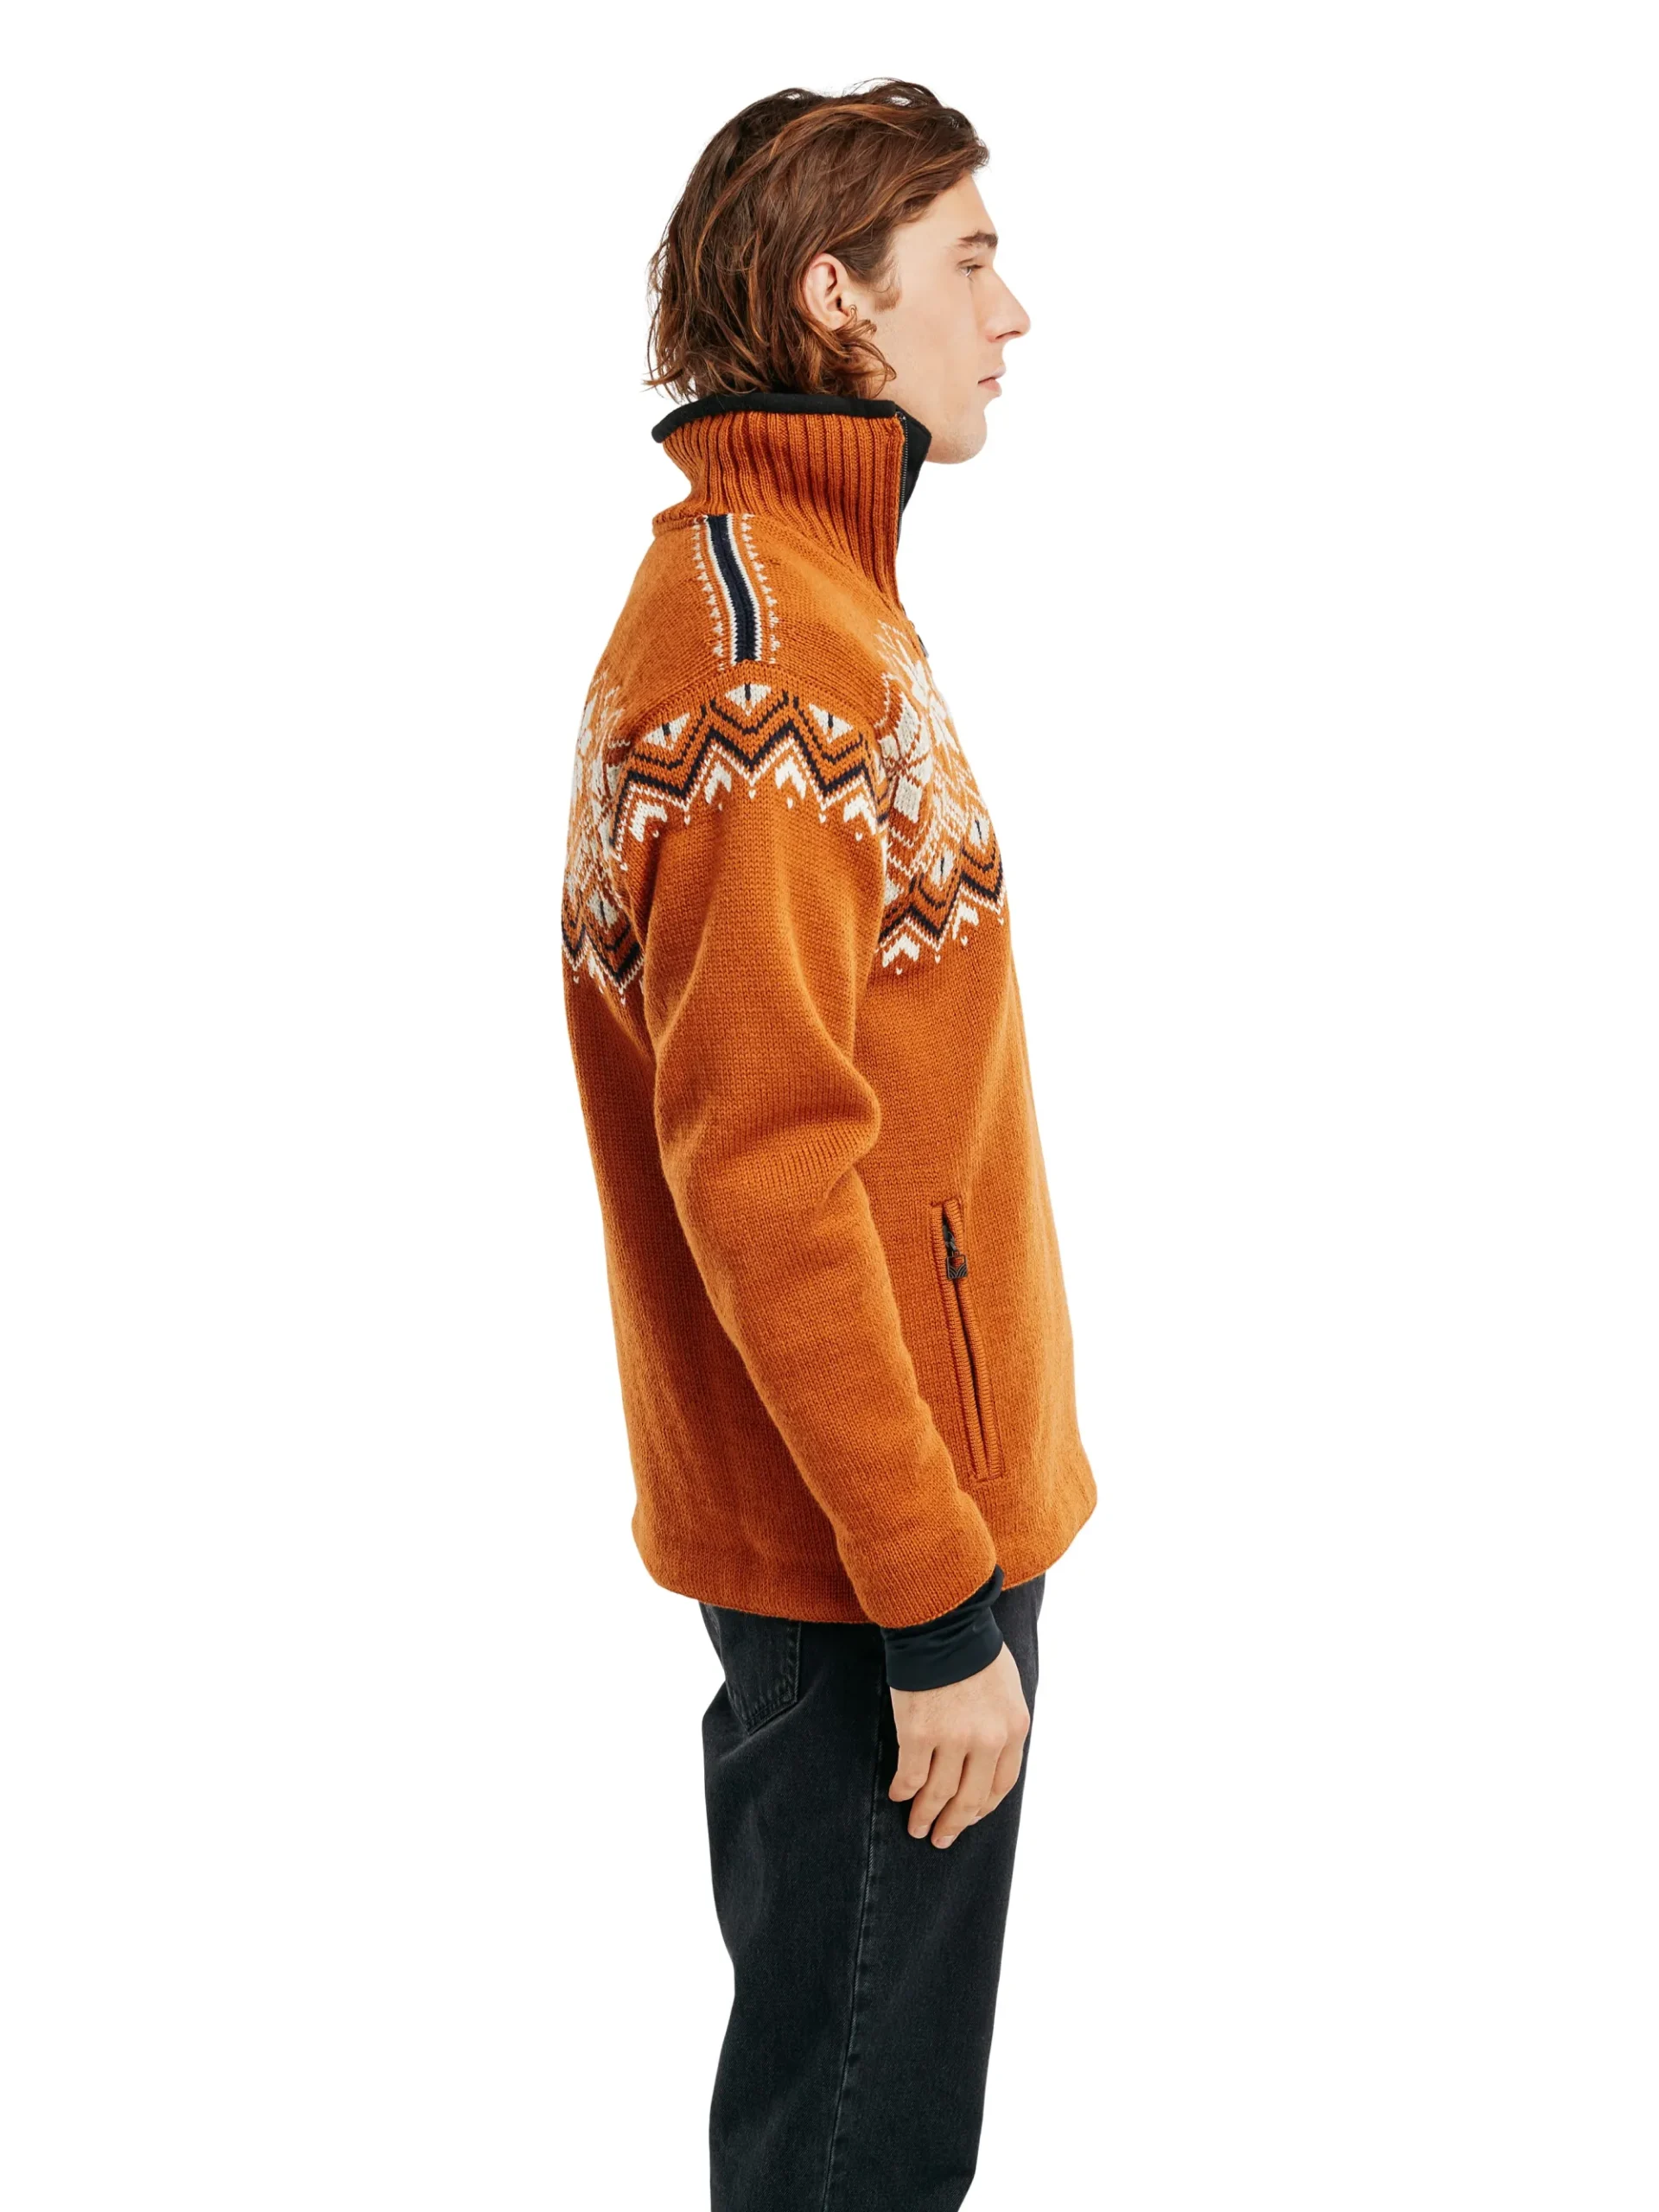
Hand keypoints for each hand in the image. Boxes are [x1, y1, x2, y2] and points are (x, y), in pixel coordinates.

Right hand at [887, 1641, 1029, 1846]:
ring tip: (916, 1827)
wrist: (942, 1623)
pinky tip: (898, 1795)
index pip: (1001, 1785)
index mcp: (1014, 1728)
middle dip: (955, 1824)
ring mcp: (953, 1739)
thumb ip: (1001, 1725)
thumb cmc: (973, 1651)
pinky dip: (904, 1790)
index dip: (983, 1807)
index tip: (970, 1817)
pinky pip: (911, 1776)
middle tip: (941, 1838)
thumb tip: (988, 1759)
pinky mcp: (919, 1734)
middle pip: (971, 1798)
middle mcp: (988, 1740)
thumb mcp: (1006, 1689)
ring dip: (925, 1815)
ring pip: (939, 1794)